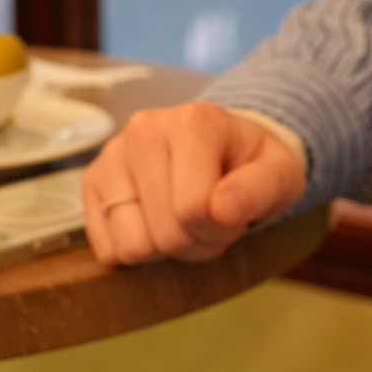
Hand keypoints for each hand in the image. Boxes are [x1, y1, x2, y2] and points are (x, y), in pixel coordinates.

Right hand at [81, 102, 306, 265]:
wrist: (223, 147)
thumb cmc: (252, 164)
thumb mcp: (279, 174)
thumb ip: (260, 189)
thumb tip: (223, 208)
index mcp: (192, 121)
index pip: (194, 209)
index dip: (219, 230)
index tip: (231, 214)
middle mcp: (143, 130)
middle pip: (165, 233)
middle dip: (195, 242)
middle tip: (209, 220)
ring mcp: (112, 154)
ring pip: (132, 246)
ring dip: (164, 250)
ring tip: (181, 220)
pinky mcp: (92, 180)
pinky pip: (106, 248)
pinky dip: (135, 249)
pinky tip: (153, 221)